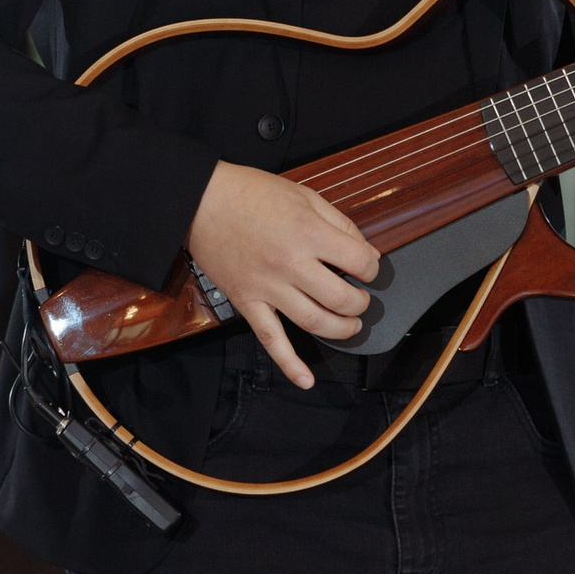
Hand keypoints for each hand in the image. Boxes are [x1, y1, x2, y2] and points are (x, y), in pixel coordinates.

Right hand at [185, 161, 381, 389]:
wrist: (202, 201)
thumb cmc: (252, 193)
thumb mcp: (305, 196)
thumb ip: (339, 223)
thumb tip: (366, 251)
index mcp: (309, 233)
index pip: (359, 262)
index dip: (372, 267)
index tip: (369, 267)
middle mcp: (291, 264)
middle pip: (341, 298)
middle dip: (360, 302)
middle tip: (361, 298)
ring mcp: (268, 287)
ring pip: (314, 322)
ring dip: (341, 329)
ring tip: (350, 325)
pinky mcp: (247, 302)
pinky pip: (271, 340)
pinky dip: (290, 364)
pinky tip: (306, 379)